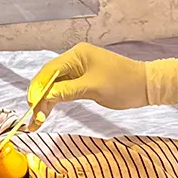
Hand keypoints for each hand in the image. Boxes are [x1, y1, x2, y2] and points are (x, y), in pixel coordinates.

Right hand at [29, 44, 177, 115]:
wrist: (146, 87)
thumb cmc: (124, 83)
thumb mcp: (94, 88)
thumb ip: (68, 91)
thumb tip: (45, 97)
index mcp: (77, 55)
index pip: (49, 70)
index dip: (38, 87)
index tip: (31, 105)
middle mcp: (75, 60)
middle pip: (49, 79)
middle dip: (39, 98)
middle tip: (32, 118)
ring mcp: (78, 71)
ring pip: (54, 87)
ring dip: (45, 103)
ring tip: (36, 122)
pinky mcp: (82, 81)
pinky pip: (63, 91)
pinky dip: (55, 102)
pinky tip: (46, 114)